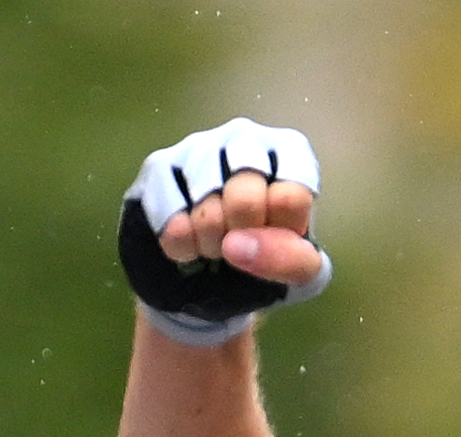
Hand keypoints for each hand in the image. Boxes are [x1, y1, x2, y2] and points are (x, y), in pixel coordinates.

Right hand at [117, 119, 329, 344]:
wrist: (207, 273)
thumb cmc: (263, 257)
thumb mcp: (300, 273)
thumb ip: (293, 261)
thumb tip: (238, 245)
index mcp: (291, 153)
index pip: (291, 198)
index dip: (279, 234)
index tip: (273, 237)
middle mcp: (245, 138)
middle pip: (245, 199)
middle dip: (241, 237)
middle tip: (240, 242)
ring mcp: (199, 147)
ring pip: (205, 207)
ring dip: (210, 242)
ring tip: (213, 246)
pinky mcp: (160, 165)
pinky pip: (169, 213)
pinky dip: (180, 244)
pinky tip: (188, 244)